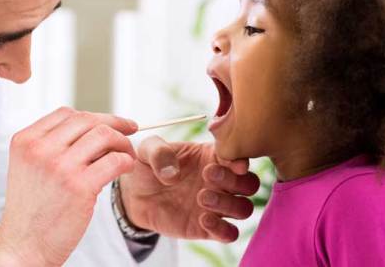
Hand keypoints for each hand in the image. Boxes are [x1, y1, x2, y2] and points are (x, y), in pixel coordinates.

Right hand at [0, 107, 137, 265]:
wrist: (23, 246)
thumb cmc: (31, 211)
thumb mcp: (29, 168)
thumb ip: (53, 147)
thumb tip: (94, 132)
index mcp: (25, 141)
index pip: (66, 114)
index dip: (94, 116)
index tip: (110, 123)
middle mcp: (40, 149)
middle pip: (87, 120)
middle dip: (114, 124)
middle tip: (129, 132)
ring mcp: (60, 166)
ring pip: (104, 135)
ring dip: (122, 142)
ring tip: (127, 155)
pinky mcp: (79, 186)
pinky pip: (114, 160)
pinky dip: (126, 161)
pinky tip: (126, 169)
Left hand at [119, 136, 259, 241]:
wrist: (135, 196)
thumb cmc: (147, 167)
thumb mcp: (147, 150)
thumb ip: (159, 152)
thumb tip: (172, 173)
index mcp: (212, 157)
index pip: (238, 157)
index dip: (240, 159)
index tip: (232, 163)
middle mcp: (221, 182)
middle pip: (249, 183)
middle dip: (235, 180)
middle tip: (208, 175)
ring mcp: (217, 206)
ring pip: (244, 209)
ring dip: (229, 204)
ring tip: (201, 198)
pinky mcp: (208, 228)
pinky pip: (230, 233)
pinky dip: (223, 229)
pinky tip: (203, 219)